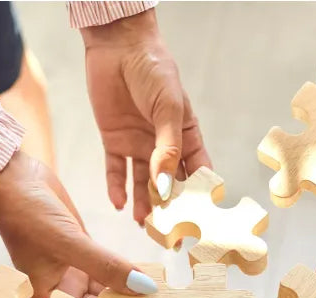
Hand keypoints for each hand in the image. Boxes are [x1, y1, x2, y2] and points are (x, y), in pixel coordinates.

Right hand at [0, 151, 157, 297]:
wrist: (12, 177)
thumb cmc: (26, 214)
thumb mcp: (69, 243)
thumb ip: (106, 267)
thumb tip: (144, 289)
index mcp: (49, 297)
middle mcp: (62, 287)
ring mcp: (74, 267)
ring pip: (108, 289)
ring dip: (131, 292)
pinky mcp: (83, 248)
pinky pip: (111, 266)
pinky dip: (128, 271)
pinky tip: (149, 275)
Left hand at [81, 8, 210, 222]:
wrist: (119, 46)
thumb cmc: (154, 70)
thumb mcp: (167, 108)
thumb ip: (167, 148)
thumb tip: (167, 186)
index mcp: (186, 136)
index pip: (198, 172)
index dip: (200, 196)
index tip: (201, 221)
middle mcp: (164, 145)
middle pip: (170, 184)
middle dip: (170, 209)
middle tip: (171, 234)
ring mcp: (139, 145)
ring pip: (142, 183)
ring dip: (143, 204)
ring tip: (143, 226)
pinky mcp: (114, 141)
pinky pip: (116, 170)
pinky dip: (116, 187)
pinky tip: (118, 205)